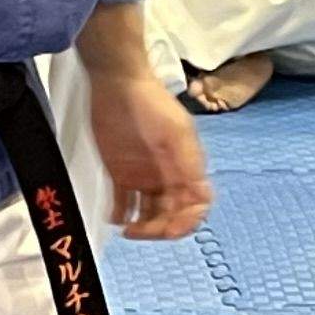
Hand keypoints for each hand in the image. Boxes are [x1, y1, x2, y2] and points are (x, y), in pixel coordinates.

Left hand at [86, 72, 214, 243]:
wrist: (117, 82)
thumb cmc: (151, 103)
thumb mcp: (176, 132)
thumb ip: (189, 163)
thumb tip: (200, 197)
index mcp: (186, 167)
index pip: (196, 205)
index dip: (187, 222)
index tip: (171, 229)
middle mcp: (168, 175)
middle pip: (171, 215)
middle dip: (160, 229)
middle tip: (141, 231)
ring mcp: (144, 176)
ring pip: (149, 214)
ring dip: (141, 227)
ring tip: (127, 228)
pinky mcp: (120, 173)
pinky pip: (122, 203)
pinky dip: (119, 215)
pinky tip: (114, 218)